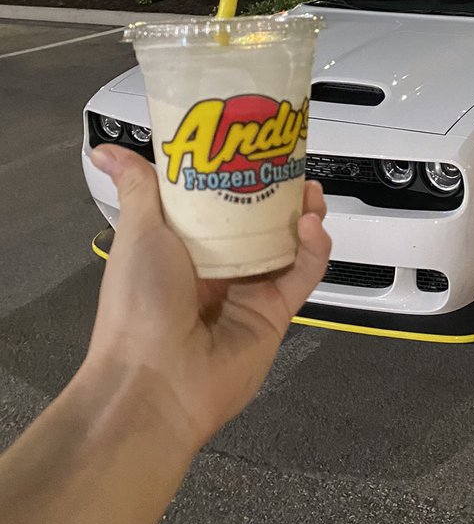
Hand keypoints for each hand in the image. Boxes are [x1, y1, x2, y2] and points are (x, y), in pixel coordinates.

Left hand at [85, 145, 330, 450]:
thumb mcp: (138, 234)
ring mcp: (250, 289)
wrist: (155, 381)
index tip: (253, 142)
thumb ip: (140, 188)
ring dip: (304, 213)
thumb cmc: (137, 306)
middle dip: (279, 190)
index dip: (239, 172)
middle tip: (291, 164)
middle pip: (260, 219)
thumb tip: (108, 150)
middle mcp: (220, 266)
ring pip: (290, 242)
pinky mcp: (277, 312)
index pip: (219, 201)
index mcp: (184, 246)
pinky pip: (304, 273)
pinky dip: (314, 247)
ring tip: (309, 189)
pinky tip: (311, 224)